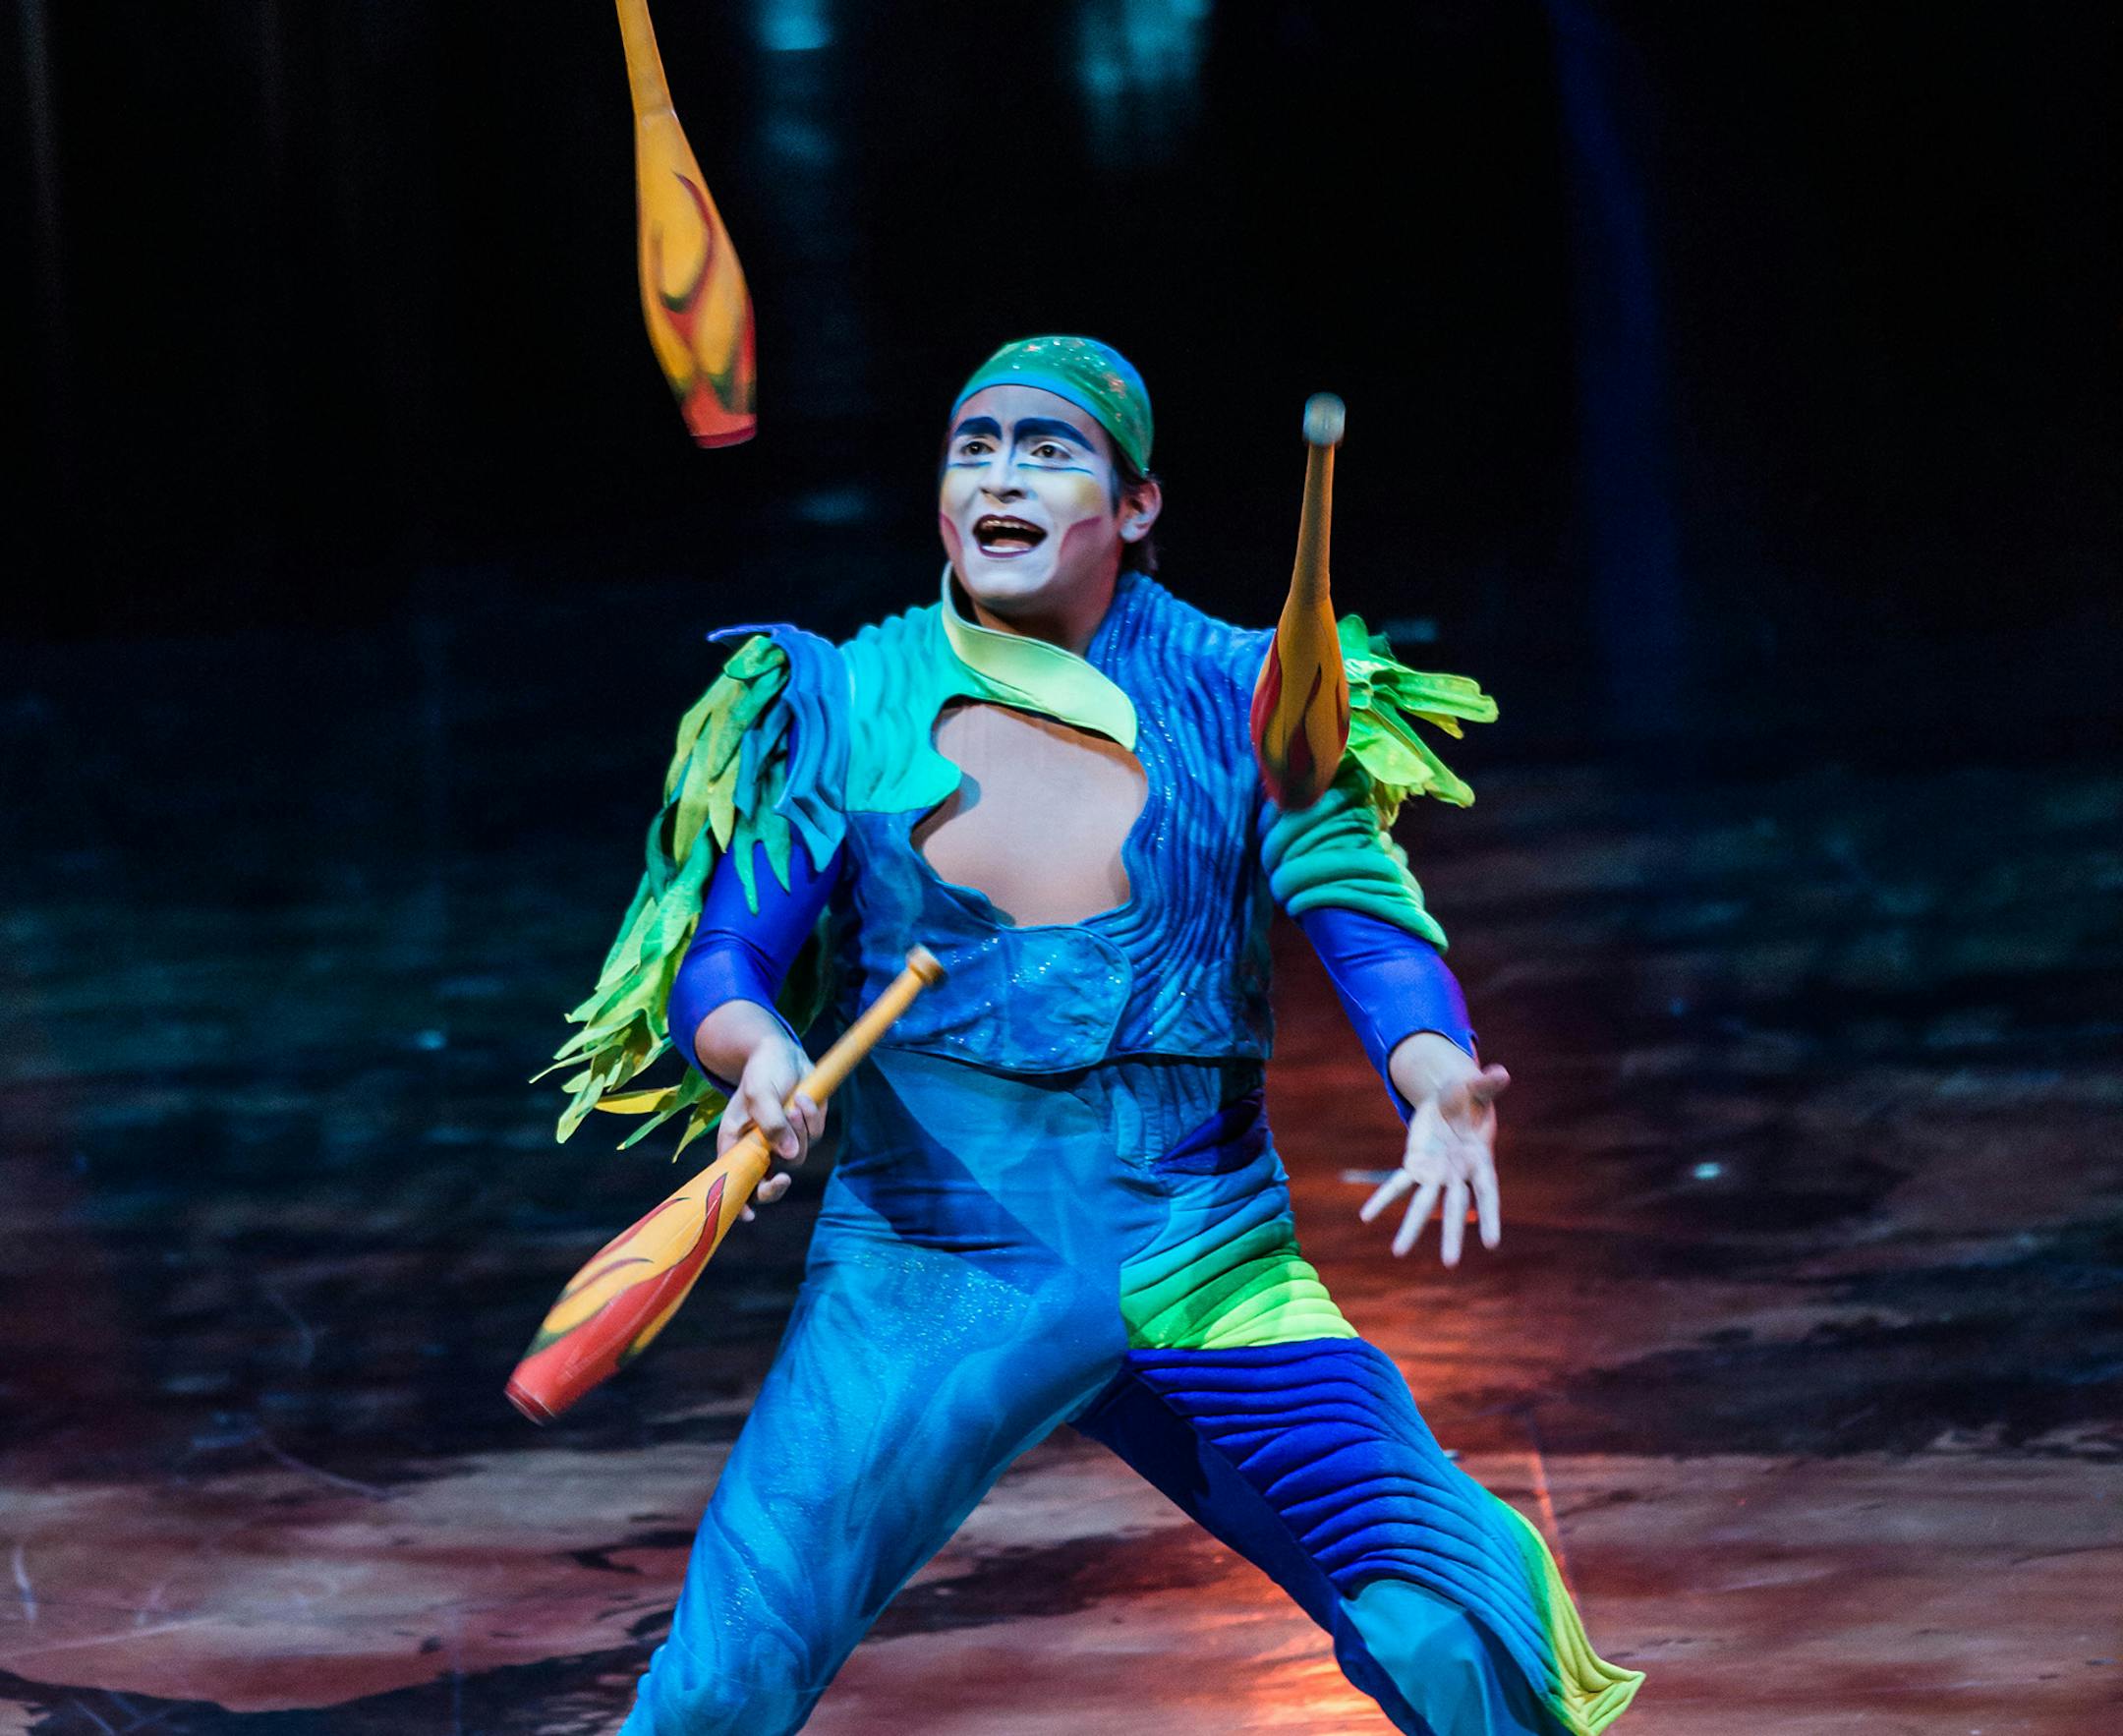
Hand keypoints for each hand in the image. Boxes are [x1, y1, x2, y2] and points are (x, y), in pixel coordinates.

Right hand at [716, 1032, 823, 1221]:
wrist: (781, 1051)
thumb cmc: (762, 1071)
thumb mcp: (760, 1092)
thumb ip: (771, 1123)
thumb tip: (788, 1154)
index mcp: (736, 1143)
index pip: (735, 1182)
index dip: (739, 1204)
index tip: (749, 1215)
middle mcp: (759, 1148)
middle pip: (769, 1183)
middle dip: (777, 1184)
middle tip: (783, 1177)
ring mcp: (784, 1140)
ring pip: (797, 1156)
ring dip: (800, 1131)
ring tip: (794, 1104)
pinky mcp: (805, 1130)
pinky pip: (815, 1137)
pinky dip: (812, 1119)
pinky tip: (805, 1098)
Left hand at [1360, 1032, 1510, 1265]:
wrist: (1451, 1100)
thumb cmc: (1469, 1096)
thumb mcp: (1476, 1088)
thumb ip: (1488, 1084)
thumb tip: (1501, 1072)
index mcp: (1480, 1160)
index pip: (1488, 1193)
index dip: (1489, 1216)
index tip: (1492, 1243)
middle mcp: (1458, 1174)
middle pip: (1455, 1207)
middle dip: (1451, 1234)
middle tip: (1450, 1263)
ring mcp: (1435, 1173)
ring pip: (1423, 1204)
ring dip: (1411, 1227)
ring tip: (1397, 1252)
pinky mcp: (1415, 1165)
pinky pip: (1397, 1184)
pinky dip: (1382, 1199)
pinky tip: (1366, 1215)